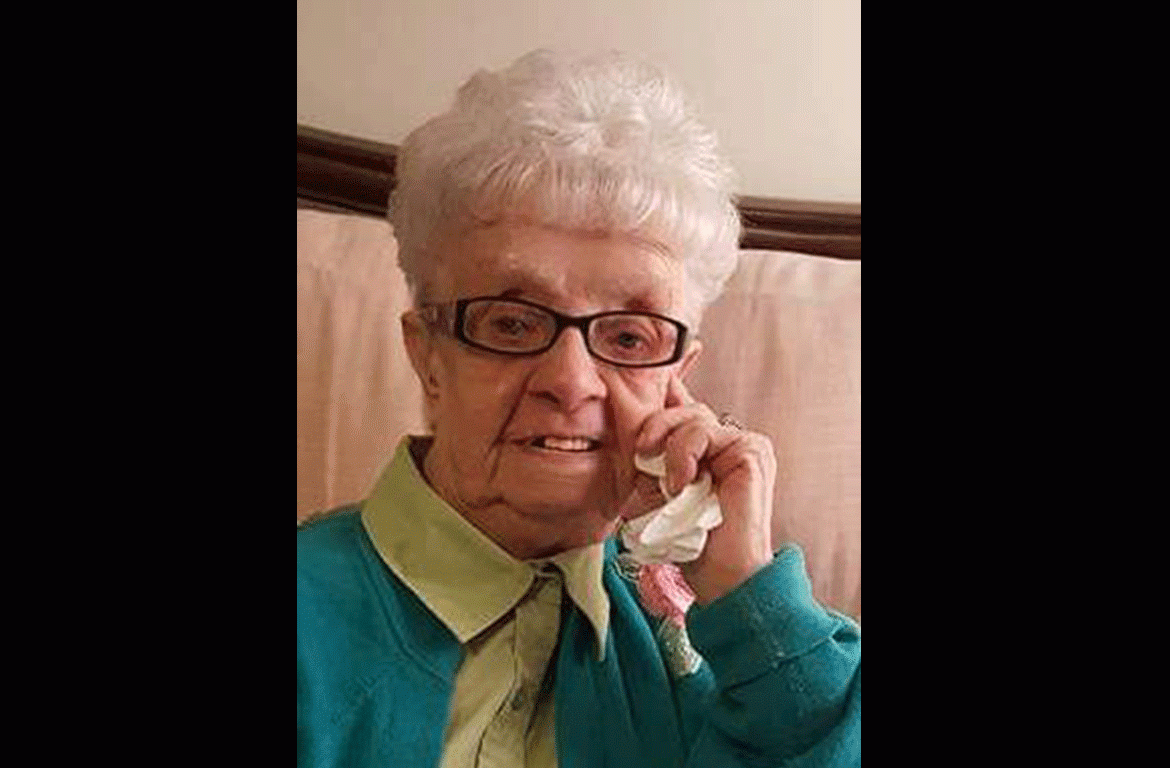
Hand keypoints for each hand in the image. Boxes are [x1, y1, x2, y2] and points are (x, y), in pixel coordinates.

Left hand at [632, 376, 777, 603]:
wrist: (722, 576)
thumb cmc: (691, 541)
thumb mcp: (658, 491)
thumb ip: (652, 459)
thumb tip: (632, 431)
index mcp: (711, 450)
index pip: (684, 409)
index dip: (661, 402)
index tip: (635, 413)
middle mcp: (731, 443)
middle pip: (686, 409)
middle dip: (655, 427)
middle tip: (640, 454)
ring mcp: (745, 444)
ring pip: (694, 417)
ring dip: (669, 447)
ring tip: (669, 484)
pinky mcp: (752, 451)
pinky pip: (705, 431)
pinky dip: (683, 454)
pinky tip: (681, 485)